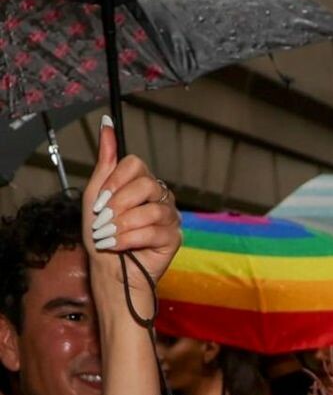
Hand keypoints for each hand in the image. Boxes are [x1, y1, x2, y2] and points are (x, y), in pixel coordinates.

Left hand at [83, 118, 180, 288]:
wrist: (109, 270)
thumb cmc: (102, 235)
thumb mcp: (96, 194)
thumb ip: (105, 161)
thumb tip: (106, 124)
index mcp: (141, 183)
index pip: (135, 164)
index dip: (115, 181)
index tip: (100, 201)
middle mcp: (159, 197)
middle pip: (145, 185)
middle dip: (118, 204)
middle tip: (104, 221)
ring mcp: (170, 217)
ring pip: (150, 210)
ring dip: (122, 224)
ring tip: (109, 236)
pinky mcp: (174, 238)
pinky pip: (155, 231)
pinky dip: (130, 239)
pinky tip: (118, 245)